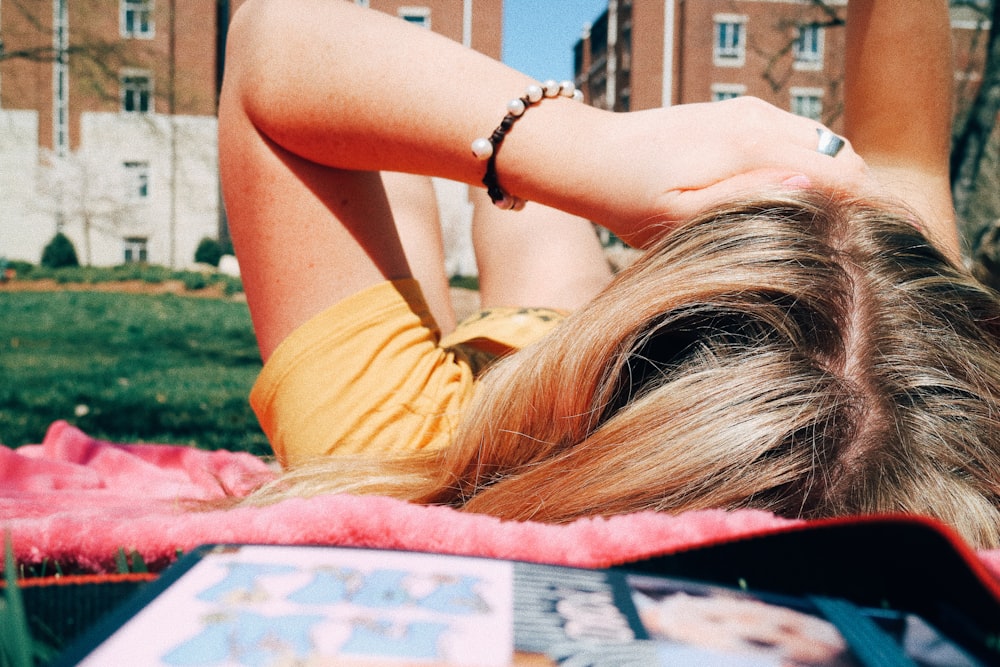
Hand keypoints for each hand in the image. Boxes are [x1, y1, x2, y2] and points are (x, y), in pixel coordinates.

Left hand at [596, 97, 877, 246]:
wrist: (593, 155)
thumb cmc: (630, 199)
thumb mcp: (681, 216)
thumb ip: (746, 200)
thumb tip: (809, 186)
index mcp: (749, 147)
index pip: (841, 173)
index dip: (863, 211)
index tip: (869, 250)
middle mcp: (758, 119)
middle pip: (843, 155)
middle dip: (858, 196)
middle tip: (854, 245)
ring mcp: (751, 110)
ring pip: (825, 141)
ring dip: (836, 178)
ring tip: (829, 225)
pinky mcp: (739, 111)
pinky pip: (797, 133)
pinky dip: (810, 161)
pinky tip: (794, 196)